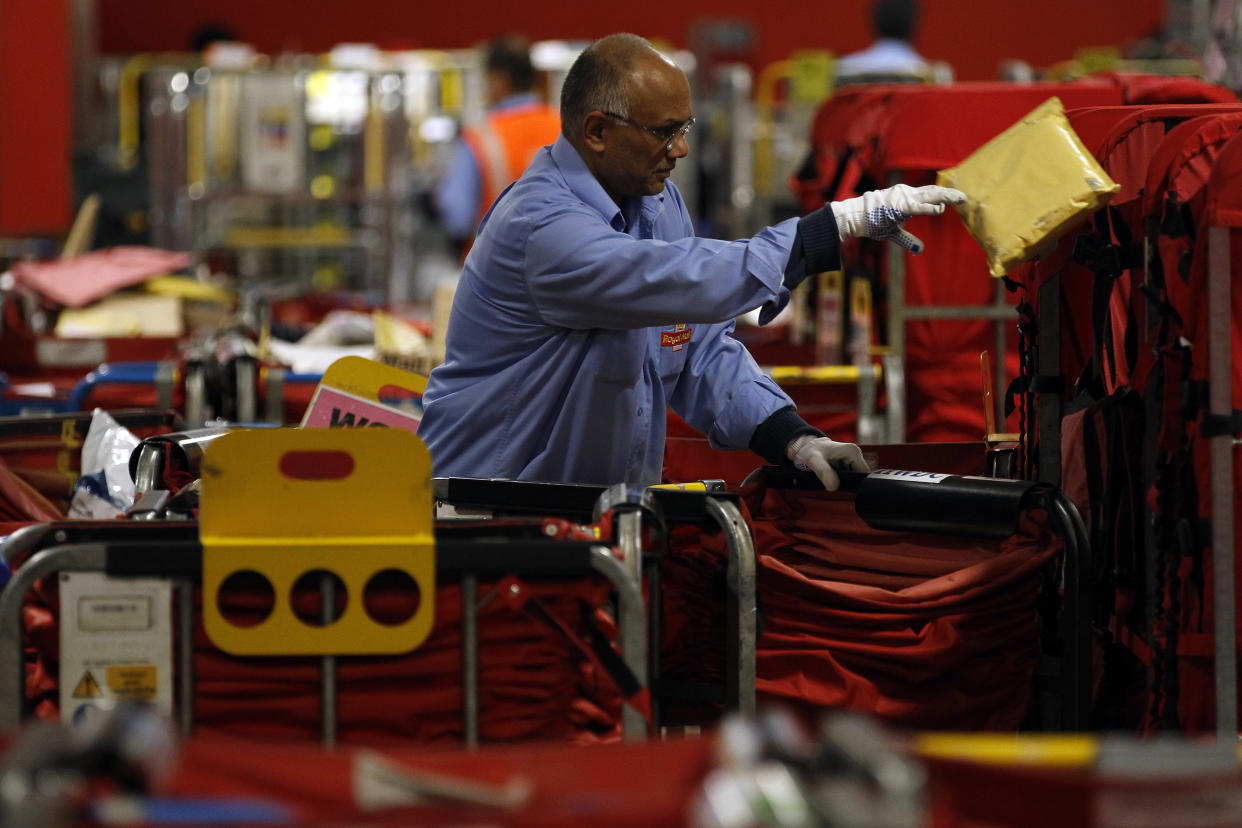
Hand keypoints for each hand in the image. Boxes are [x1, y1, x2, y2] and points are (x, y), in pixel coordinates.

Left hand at [786, 435, 871, 490]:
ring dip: (845, 485)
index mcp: (853, 452)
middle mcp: (855, 454)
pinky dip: (842, 482)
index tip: (842, 490)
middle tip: (834, 488)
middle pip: (860, 478)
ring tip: (831, 484)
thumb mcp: (814, 460)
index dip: (855, 485)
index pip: (864, 475)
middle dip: (850, 486)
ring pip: (855, 479)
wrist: (805, 447)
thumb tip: (834, 486)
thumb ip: (824, 472)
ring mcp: (852, 460)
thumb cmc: (810, 451)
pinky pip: (850, 478)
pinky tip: (832, 482)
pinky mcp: (848, 465)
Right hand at [830, 184, 965, 253]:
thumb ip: (907, 239)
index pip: (928, 193)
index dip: (943, 195)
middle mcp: (906, 194)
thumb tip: (920, 249)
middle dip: (949, 194)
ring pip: (929, 195)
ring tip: (959, 198)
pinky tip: (941, 208)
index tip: (956, 198)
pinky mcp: (898, 207)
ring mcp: (902, 199)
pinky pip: (917, 207)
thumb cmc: (870, 222)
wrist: (853, 217)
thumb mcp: (892, 233)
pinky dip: (929, 208)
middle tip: (964, 197)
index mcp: (905, 197)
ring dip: (945, 196)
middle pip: (933, 191)